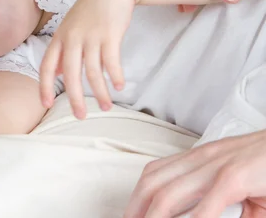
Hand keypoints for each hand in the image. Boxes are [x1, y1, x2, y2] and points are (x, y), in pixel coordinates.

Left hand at [38, 0, 132, 117]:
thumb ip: (64, 51)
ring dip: (100, 92)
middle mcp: (72, 39)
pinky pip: (111, 62)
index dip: (44, 86)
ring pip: (93, 72)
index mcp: (59, 38)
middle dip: (75, 98)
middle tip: (80, 115)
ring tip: (106, 106)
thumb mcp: (70, 28)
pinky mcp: (110, 35)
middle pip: (70, 75)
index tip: (45, 104)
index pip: (47, 66)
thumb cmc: (90, 10)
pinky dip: (115, 76)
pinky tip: (119, 86)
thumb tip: (60, 73)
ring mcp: (91, 36)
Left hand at [124, 130, 265, 217]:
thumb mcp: (239, 187)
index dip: (137, 196)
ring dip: (154, 217)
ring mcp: (217, 166)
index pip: (156, 174)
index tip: (131, 214)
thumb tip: (210, 217)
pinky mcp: (236, 177)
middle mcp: (202, 158)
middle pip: (153, 183)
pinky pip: (207, 204)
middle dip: (136, 208)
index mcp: (199, 158)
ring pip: (169, 193)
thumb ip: (221, 206)